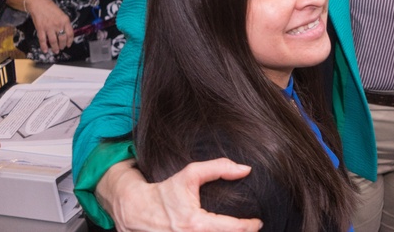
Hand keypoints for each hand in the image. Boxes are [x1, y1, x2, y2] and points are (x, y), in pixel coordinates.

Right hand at [25, 0, 72, 53]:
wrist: (39, 4)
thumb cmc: (51, 8)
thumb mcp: (62, 14)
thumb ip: (64, 23)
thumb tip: (66, 33)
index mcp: (65, 20)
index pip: (70, 33)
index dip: (70, 41)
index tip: (69, 45)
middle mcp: (58, 25)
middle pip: (62, 39)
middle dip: (62, 46)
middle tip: (61, 48)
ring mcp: (49, 27)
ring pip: (53, 41)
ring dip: (55, 48)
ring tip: (56, 51)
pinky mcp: (40, 29)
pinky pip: (43, 40)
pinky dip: (44, 46)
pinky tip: (45, 50)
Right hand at [99, 159, 260, 231]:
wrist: (135, 209)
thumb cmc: (165, 191)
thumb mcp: (190, 174)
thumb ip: (219, 168)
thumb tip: (246, 169)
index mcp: (195, 224)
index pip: (231, 229)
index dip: (248, 226)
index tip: (257, 222)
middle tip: (250, 229)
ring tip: (237, 231)